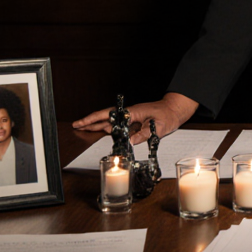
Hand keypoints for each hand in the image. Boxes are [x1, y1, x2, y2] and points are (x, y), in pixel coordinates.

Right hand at [72, 92, 199, 143]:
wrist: (175, 110)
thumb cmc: (168, 115)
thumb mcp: (159, 126)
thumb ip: (144, 134)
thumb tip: (131, 141)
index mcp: (132, 112)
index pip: (108, 115)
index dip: (93, 120)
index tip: (81, 123)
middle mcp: (129, 115)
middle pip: (105, 118)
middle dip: (90, 122)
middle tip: (76, 126)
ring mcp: (131, 119)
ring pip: (110, 123)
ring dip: (97, 126)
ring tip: (84, 129)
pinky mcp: (135, 123)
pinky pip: (119, 128)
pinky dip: (109, 130)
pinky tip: (103, 133)